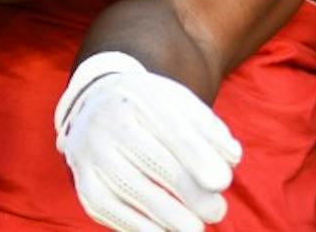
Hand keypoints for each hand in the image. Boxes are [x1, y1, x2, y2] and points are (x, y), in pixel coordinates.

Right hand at [55, 52, 241, 231]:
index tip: (222, 182)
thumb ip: (208, 128)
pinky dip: (136, 226)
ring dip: (166, 215)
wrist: (96, 102)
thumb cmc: (151, 108)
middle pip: (152, 160)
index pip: (173, 128)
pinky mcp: (83, 179)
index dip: (198, 157)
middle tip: (218, 212)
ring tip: (196, 229)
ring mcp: (92, 151)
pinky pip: (106, 207)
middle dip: (188, 191)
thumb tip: (232, 159)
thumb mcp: (179, 103)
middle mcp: (111, 121)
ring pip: (129, 188)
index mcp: (142, 96)